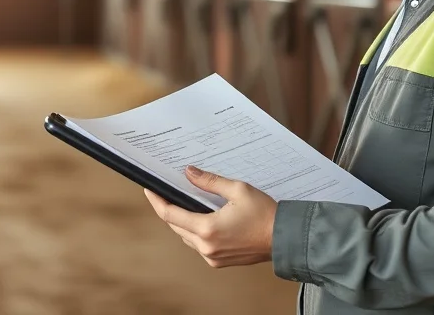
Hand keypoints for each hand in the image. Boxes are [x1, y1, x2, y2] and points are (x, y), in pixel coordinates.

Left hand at [144, 165, 276, 267]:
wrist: (284, 238)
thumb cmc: (265, 214)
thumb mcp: (237, 190)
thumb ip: (210, 181)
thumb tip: (189, 173)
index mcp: (207, 229)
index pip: (170, 215)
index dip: (157, 201)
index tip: (150, 190)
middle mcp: (206, 246)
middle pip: (176, 226)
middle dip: (169, 209)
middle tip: (166, 193)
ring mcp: (212, 256)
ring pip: (186, 237)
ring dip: (183, 221)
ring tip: (184, 203)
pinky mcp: (219, 261)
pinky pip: (198, 245)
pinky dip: (196, 232)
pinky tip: (202, 218)